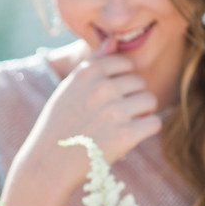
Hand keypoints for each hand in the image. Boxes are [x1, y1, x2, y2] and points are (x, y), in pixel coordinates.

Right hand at [17, 36, 161, 193]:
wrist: (50, 164)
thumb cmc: (60, 126)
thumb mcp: (68, 89)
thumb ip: (93, 64)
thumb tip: (114, 41)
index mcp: (88, 73)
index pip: (125, 64)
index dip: (122, 82)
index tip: (110, 98)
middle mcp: (103, 88)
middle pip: (139, 83)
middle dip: (132, 98)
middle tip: (115, 118)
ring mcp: (115, 111)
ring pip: (150, 101)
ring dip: (142, 114)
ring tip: (123, 126)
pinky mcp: (126, 135)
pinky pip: (154, 123)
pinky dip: (146, 131)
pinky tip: (130, 137)